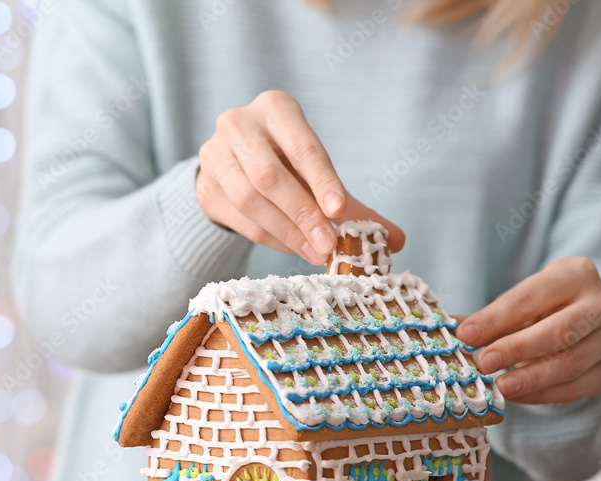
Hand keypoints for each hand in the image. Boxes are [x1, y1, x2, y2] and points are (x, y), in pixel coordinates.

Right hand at [194, 90, 404, 264]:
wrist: (234, 167)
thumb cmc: (287, 165)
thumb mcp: (318, 174)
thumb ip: (352, 205)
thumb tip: (397, 240)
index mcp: (275, 107)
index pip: (302, 145)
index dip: (322, 180)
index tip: (340, 212)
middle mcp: (239, 123)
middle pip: (268, 175)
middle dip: (301, 213)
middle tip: (328, 245)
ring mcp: (214, 154)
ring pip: (249, 199)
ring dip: (284, 231)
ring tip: (314, 252)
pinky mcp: (204, 186)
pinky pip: (237, 218)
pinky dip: (268, 237)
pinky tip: (292, 249)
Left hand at [456, 257, 600, 404]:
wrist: (581, 319)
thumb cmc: (541, 306)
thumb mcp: (518, 302)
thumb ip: (489, 318)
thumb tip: (450, 331)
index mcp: (576, 274)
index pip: (531, 297)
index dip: (496, 318)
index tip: (465, 335)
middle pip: (560, 330)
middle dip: (517, 349)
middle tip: (483, 363)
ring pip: (571, 363)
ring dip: (531, 378)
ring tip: (500, 386)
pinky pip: (576, 388)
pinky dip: (543, 394)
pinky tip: (517, 396)